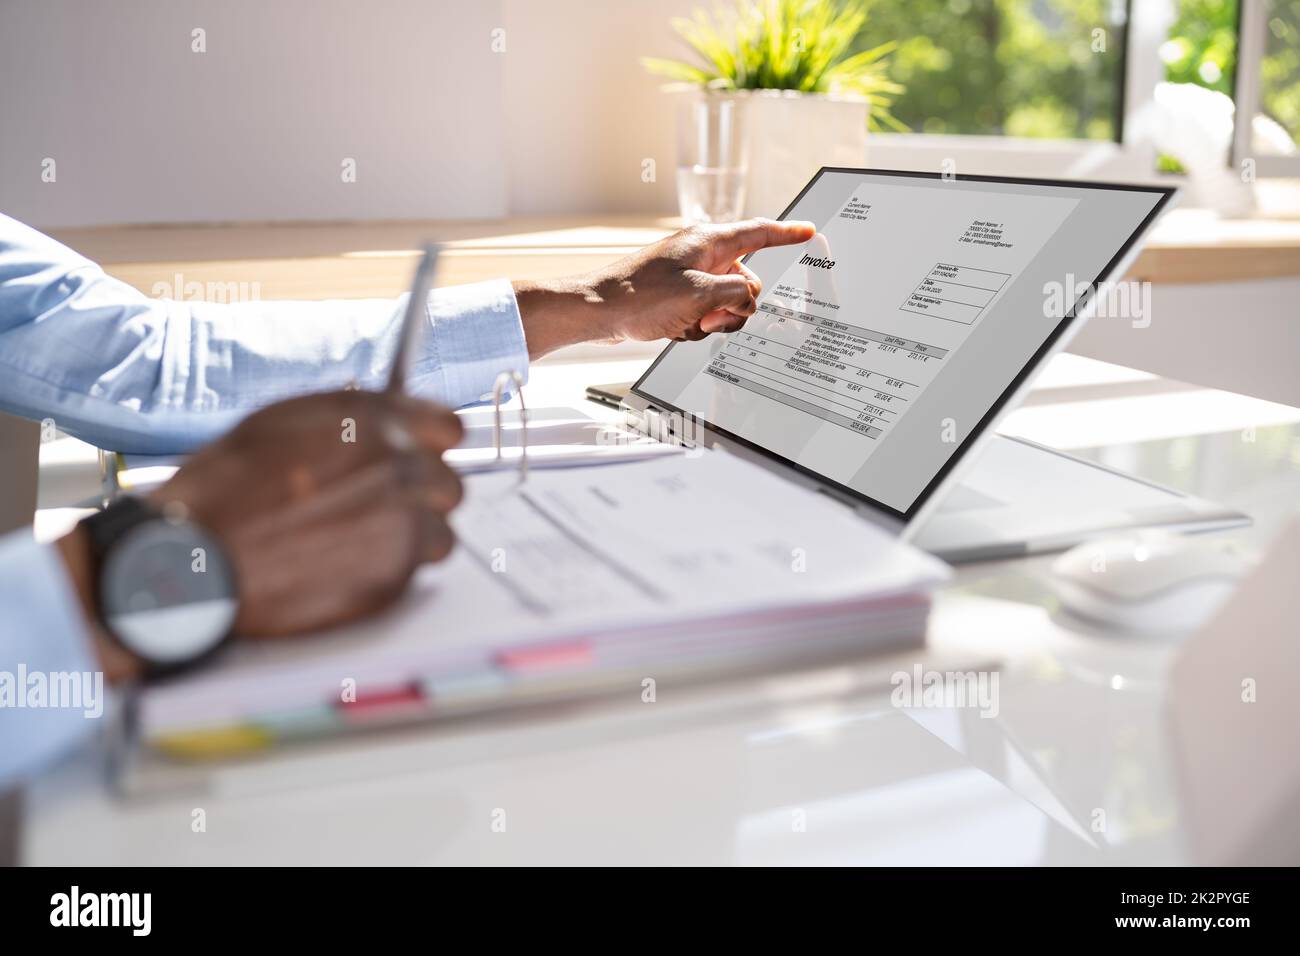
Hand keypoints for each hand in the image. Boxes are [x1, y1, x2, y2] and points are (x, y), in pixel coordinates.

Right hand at [58, 390, 464, 679]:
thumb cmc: (221, 495)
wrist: (194, 561)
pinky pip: (419, 569)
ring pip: (440, 529)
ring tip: (353, 545)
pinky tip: (344, 568)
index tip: (425, 460)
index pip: (446, 426)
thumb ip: (348, 423)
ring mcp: (402, 514)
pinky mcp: (397, 567)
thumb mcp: (280, 427)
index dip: (432, 447)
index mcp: (367, 417)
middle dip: (420, 499)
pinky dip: (391, 572)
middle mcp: (394, 459)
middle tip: (378, 514)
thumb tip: (387, 426)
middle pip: (448, 483)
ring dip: (409, 539)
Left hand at [514, 217, 815, 353]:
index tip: (808, 231)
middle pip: (745, 282)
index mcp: (709, 242)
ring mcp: (690, 277)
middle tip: (709, 316)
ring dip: (715, 319)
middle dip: (735, 306)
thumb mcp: (699, 295)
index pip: (758, 233)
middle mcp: (702, 256)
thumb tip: (749, 300)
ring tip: (689, 322)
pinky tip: (676, 328)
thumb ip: (736, 294)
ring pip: (727, 303)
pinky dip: (697, 326)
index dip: (787, 234)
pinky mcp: (679, 296)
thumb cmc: (639, 297)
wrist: (598, 311)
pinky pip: (706, 314)